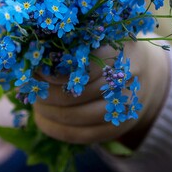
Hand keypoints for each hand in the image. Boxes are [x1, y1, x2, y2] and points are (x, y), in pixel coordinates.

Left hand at [32, 41, 169, 146]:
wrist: (142, 72)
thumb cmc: (106, 48)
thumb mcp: (95, 36)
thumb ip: (70, 42)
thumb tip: (31, 58)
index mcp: (121, 45)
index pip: (85, 63)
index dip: (56, 70)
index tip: (35, 69)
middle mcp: (129, 75)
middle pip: (80, 91)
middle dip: (48, 91)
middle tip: (30, 87)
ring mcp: (127, 104)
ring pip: (80, 115)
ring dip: (49, 111)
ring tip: (35, 102)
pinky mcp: (120, 126)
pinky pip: (83, 135)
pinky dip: (57, 129)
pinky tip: (41, 119)